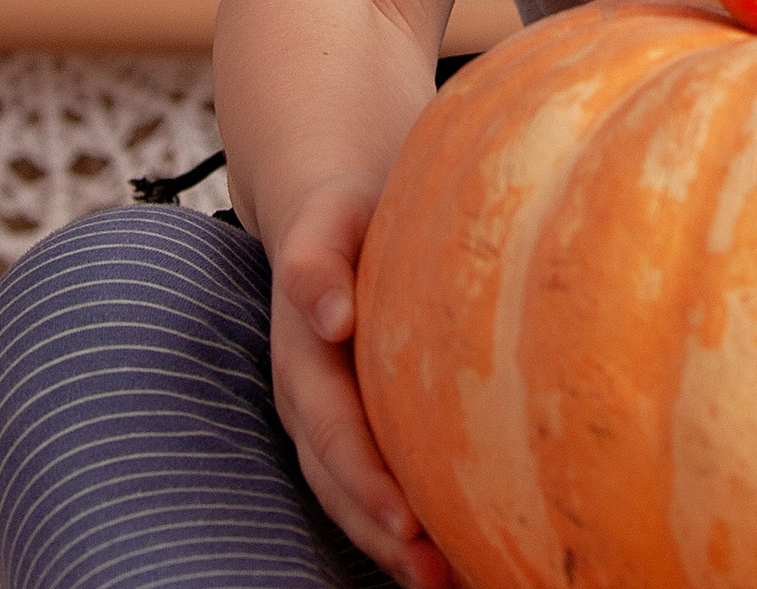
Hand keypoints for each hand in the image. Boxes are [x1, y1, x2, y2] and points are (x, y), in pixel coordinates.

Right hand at [267, 177, 452, 588]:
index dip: (367, 481)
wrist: (333, 205)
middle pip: (341, 483)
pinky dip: (403, 523)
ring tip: (447, 582)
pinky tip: (454, 554)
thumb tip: (329, 318)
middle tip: (437, 575)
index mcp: (303, 358)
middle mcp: (310, 399)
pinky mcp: (356, 419)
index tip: (409, 520)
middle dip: (383, 534)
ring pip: (352, 496)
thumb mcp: (326, 221)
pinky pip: (373, 479)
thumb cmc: (344, 210)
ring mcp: (329, 415)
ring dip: (393, 545)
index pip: (334, 434)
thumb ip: (314, 262)